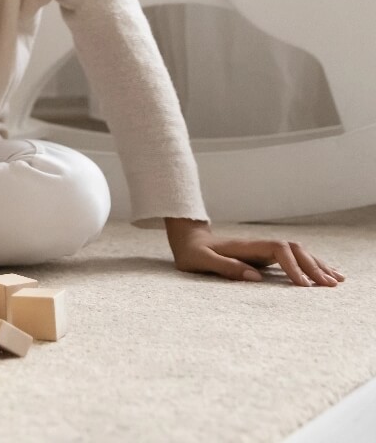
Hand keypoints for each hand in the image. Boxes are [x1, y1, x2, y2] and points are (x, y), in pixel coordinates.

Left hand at [165, 217, 344, 286]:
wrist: (189, 240)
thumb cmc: (192, 252)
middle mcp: (259, 246)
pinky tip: (324, 274)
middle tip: (331, 286)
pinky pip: (293, 259)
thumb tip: (255, 277)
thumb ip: (225, 266)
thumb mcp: (201, 260)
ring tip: (338, 280)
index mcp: (246, 246)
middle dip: (314, 266)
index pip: (279, 250)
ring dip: (317, 265)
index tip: (302, 285)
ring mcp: (264, 250)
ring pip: (298, 253)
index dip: (292, 266)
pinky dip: (310, 266)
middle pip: (295, 250)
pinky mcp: (265, 257)